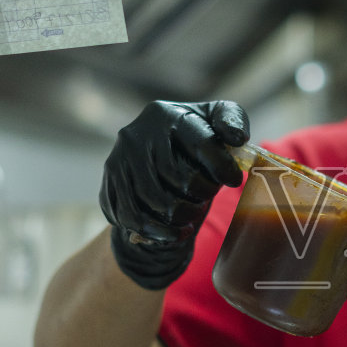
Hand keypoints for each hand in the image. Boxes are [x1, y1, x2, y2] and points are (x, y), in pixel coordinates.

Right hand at [100, 100, 249, 288]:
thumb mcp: (214, 120)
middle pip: (178, 176)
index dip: (222, 167)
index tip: (233, 180)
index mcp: (165, 114)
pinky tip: (178, 232)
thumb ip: (232, 120)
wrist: (152, 159)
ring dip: (183, 215)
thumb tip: (237, 138)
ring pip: (156, 201)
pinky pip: (134, 218)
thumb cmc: (193, 140)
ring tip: (194, 214)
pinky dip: (161, 232)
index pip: (201, 144)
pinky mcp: (109, 186)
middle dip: (202, 193)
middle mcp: (136, 134)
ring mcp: (118, 161)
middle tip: (207, 196)